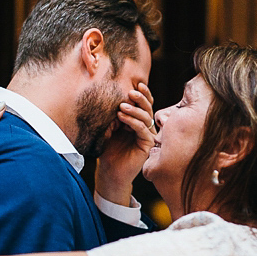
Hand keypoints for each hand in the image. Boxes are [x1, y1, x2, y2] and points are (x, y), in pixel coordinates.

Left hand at [95, 83, 155, 205]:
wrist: (109, 171)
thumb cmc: (108, 149)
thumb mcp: (109, 127)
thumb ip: (115, 114)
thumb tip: (116, 97)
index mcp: (138, 120)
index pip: (144, 104)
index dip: (142, 93)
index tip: (135, 84)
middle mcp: (145, 127)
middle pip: (148, 108)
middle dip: (141, 98)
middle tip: (131, 91)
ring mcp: (147, 135)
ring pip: (146, 117)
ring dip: (135, 109)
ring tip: (122, 106)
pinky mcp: (147, 145)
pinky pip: (143, 129)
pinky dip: (133, 121)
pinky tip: (122, 117)